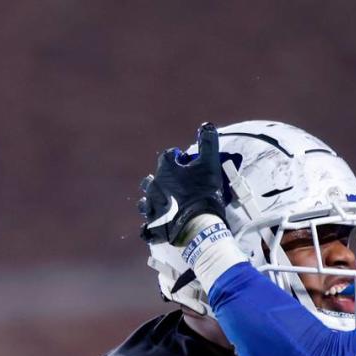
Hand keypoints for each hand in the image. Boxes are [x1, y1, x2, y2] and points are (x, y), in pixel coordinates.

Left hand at [139, 122, 226, 245]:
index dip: (177, 158)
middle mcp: (153, 187)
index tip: (185, 161)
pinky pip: (146, 229)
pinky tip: (154, 229)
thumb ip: (208, 144)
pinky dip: (150, 229)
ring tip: (162, 205)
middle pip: (150, 180)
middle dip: (160, 180)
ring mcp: (152, 208)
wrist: (199, 224)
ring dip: (151, 202)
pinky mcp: (154, 227)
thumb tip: (207, 125)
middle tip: (173, 185)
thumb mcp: (210, 165)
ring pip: (145, 203)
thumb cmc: (204, 193)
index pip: (167, 157)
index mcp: (166, 170)